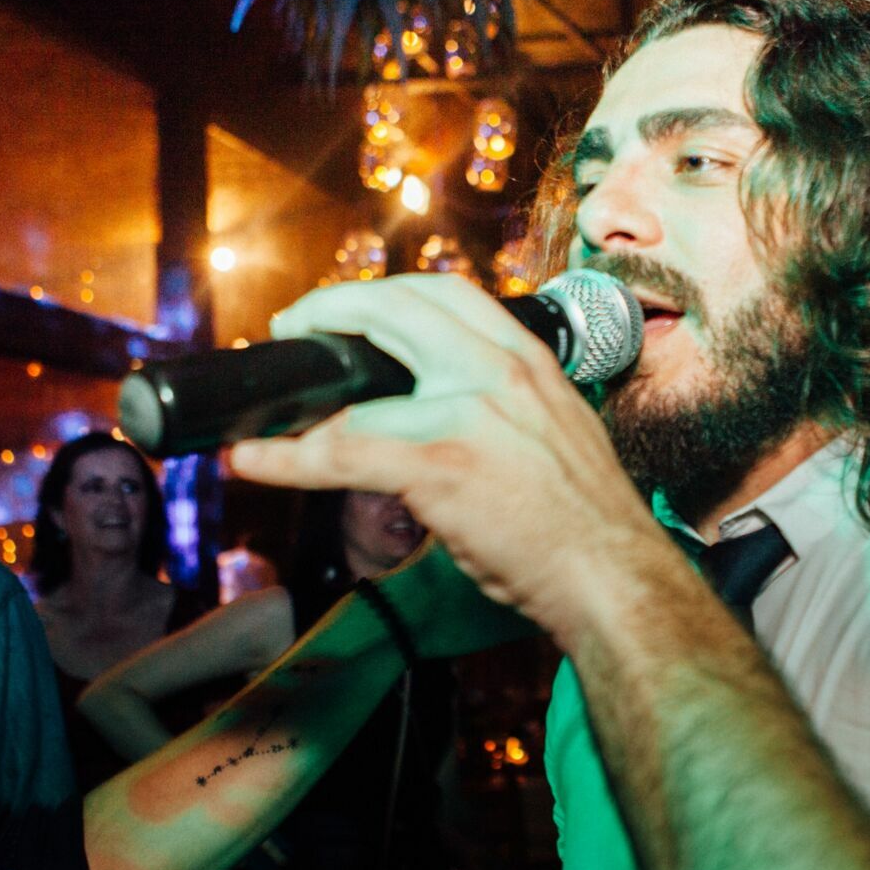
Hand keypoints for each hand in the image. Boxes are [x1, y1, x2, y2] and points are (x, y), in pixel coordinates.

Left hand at [227, 275, 686, 641]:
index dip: (385, 293)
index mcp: (530, 358)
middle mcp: (500, 370)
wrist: (615, 576)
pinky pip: (340, 450)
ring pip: (359, 377)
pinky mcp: (438, 465)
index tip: (353, 308)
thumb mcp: (557, 430)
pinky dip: (285, 457)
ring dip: (301, 383)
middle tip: (294, 329)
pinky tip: (254, 462)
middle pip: (395, 306)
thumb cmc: (588, 522)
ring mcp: (468, 413)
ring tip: (269, 403)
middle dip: (331, 307)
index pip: (445, 293)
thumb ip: (506, 405)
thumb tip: (445, 409)